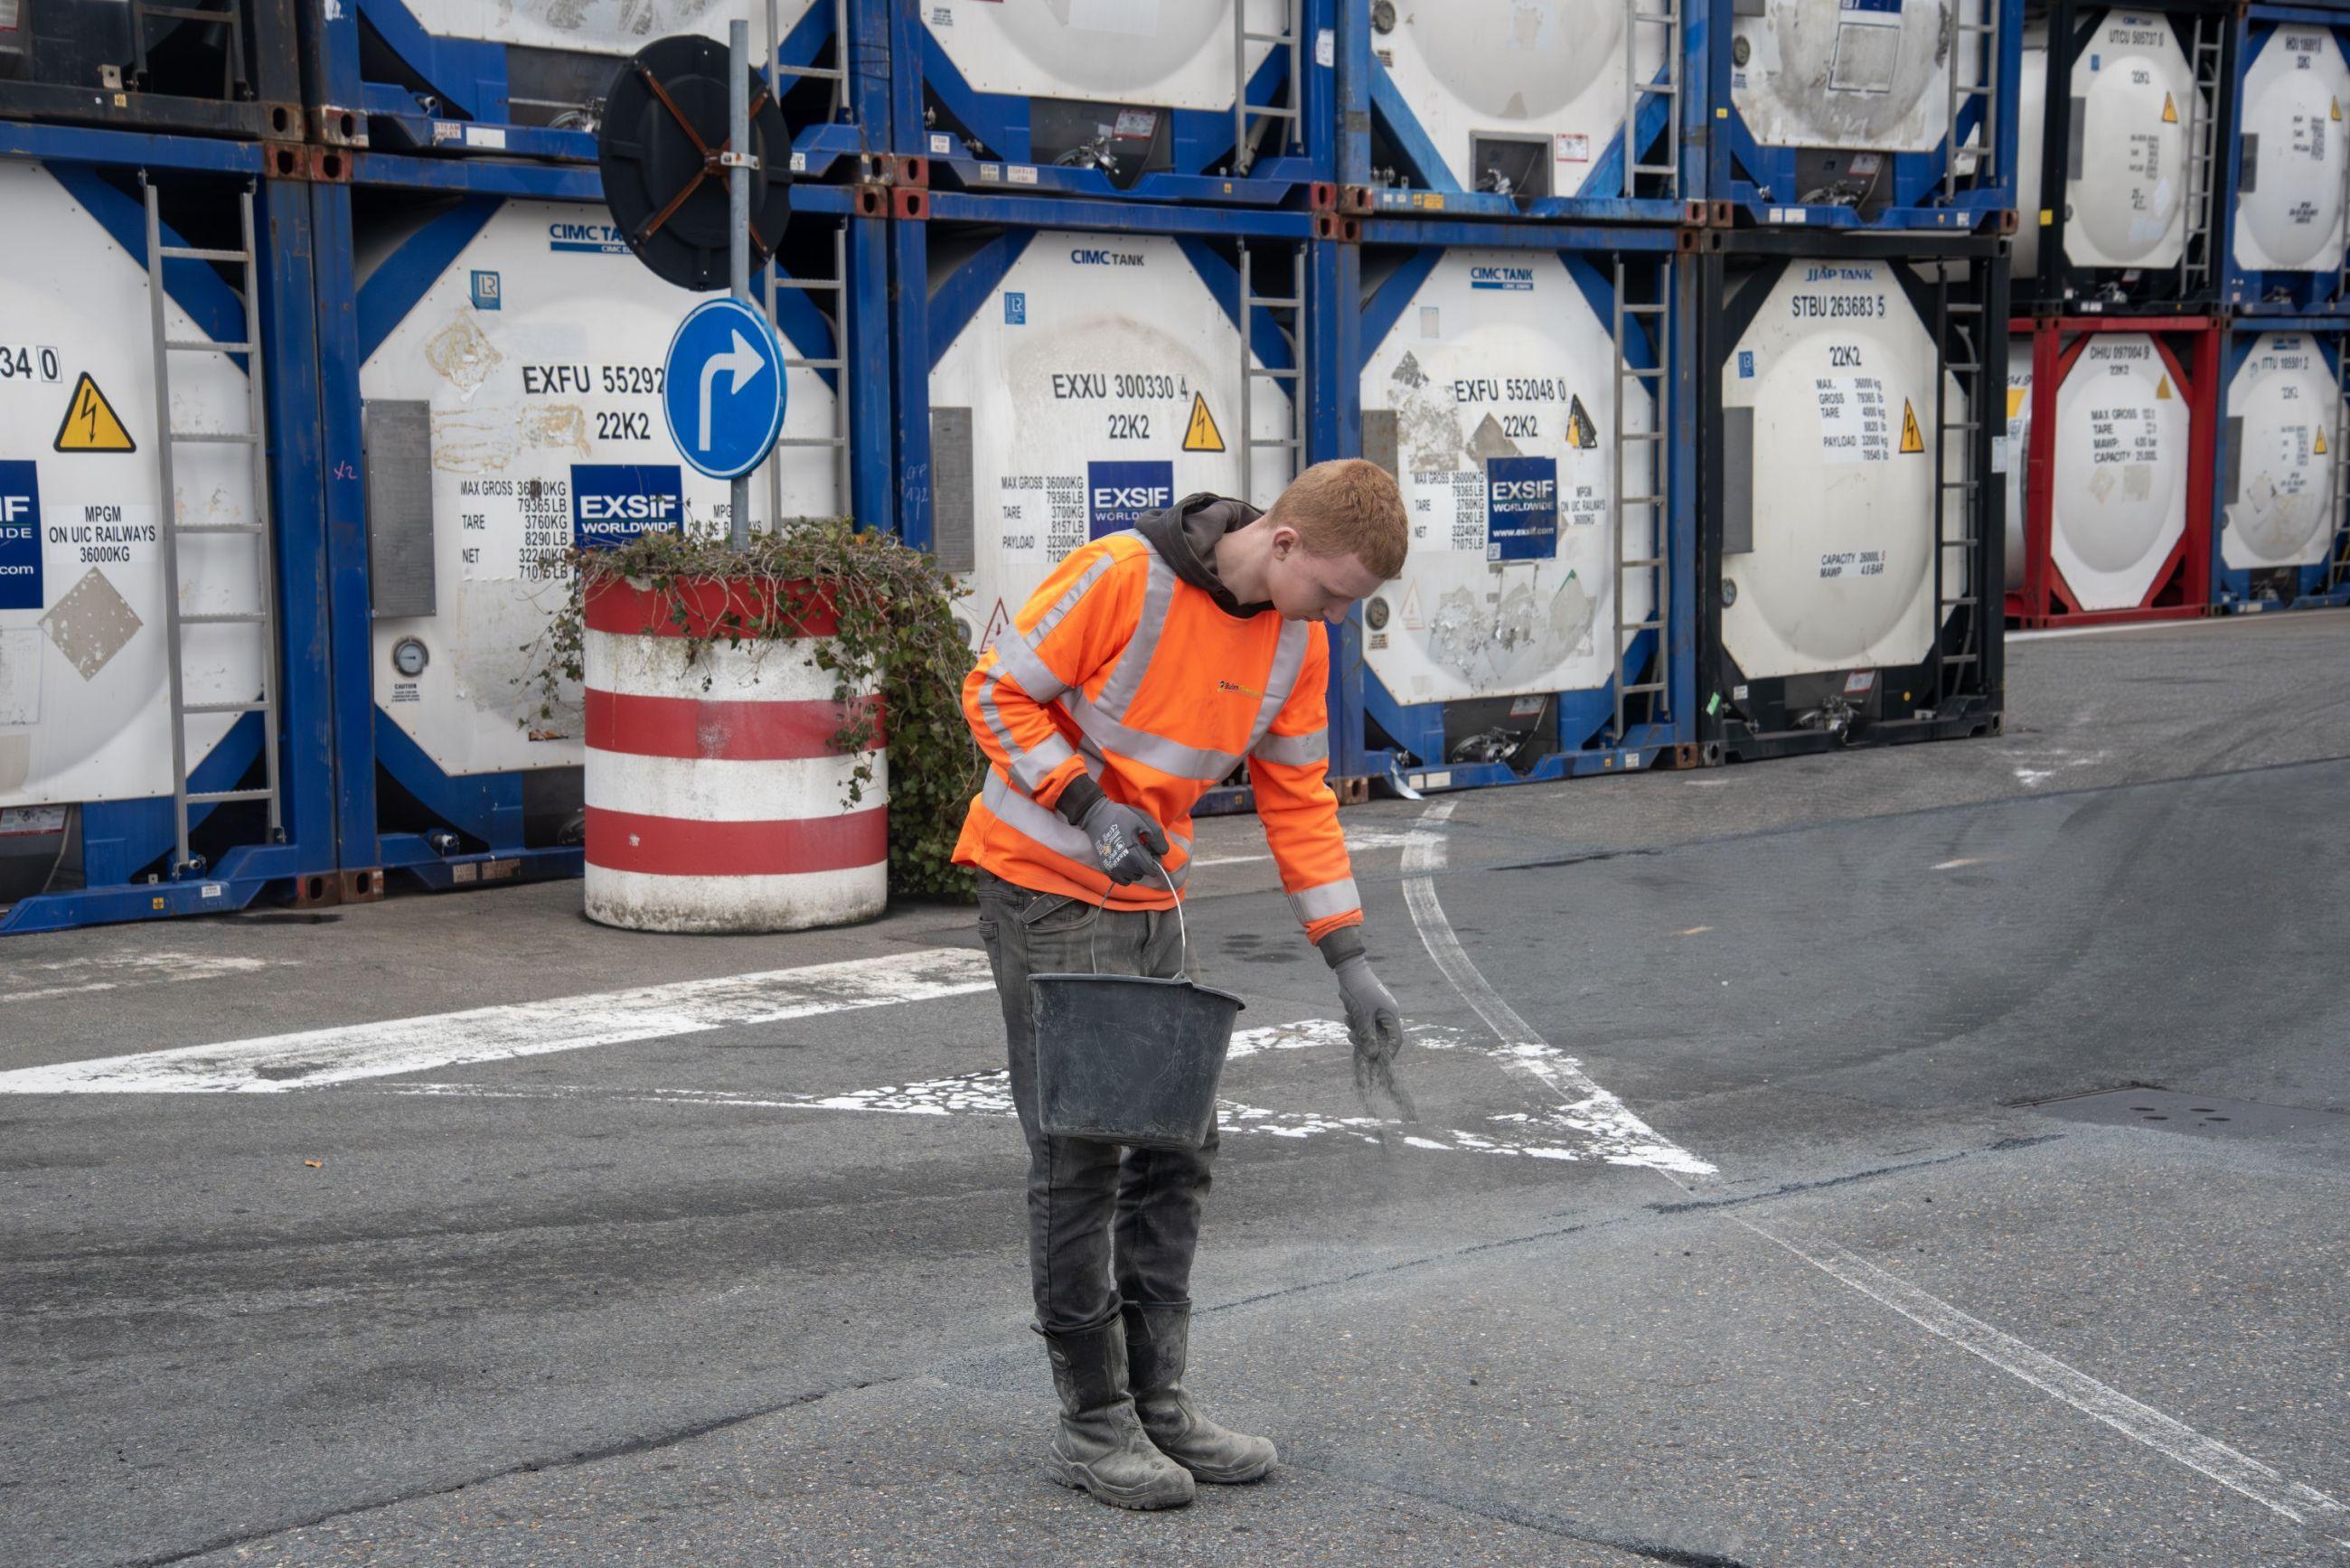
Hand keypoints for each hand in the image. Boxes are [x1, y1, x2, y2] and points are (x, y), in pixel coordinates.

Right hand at [1078, 797, 1171, 885]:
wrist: (1097, 816)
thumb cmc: (1122, 817)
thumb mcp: (1144, 821)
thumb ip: (1157, 838)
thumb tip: (1162, 852)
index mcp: (1133, 853)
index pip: (1151, 869)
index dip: (1155, 859)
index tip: (1150, 849)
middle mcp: (1122, 865)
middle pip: (1143, 873)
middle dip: (1146, 863)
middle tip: (1141, 848)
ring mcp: (1113, 868)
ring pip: (1133, 877)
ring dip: (1136, 869)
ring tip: (1132, 854)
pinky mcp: (1106, 869)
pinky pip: (1122, 880)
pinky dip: (1126, 874)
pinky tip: (1125, 861)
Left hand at [1332, 954, 1408, 1102]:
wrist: (1349, 970)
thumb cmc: (1359, 992)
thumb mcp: (1362, 1016)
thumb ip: (1367, 1036)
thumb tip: (1372, 1055)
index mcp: (1391, 1015)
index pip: (1396, 1040)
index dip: (1388, 1052)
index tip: (1376, 1060)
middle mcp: (1387, 1014)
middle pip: (1381, 1036)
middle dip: (1367, 1039)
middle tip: (1353, 1038)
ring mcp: (1378, 1011)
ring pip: (1370, 1030)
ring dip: (1358, 1030)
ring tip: (1348, 1020)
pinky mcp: (1369, 1008)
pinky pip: (1364, 1022)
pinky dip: (1356, 1023)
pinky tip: (1347, 1016)